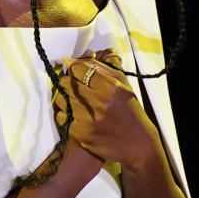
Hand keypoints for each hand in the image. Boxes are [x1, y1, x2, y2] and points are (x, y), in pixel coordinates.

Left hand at [52, 50, 159, 168]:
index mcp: (109, 87)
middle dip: (68, 81)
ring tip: (74, 100)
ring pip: (61, 99)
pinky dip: (66, 114)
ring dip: (65, 97)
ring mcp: (87, 119)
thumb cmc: (131, 113)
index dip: (75, 68)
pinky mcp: (81, 134)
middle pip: (66, 82)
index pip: (79, 68)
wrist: (137, 144)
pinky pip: (61, 117)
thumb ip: (106, 68)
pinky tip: (75, 115)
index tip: (76, 72)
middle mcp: (98, 102)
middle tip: (73, 85)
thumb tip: (89, 53)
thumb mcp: (124, 87)